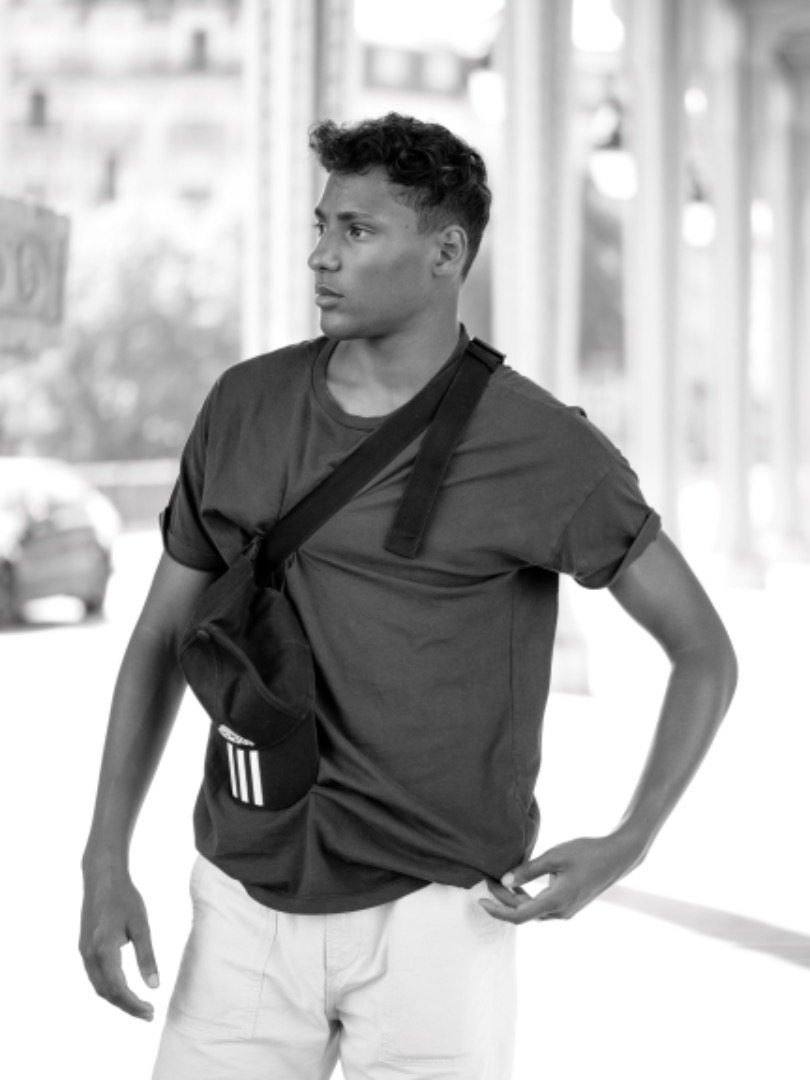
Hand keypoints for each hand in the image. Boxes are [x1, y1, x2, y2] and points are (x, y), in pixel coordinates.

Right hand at [80, 862, 158, 1020]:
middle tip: (149, 1014)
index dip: (134, 1005)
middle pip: (106, 993)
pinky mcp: (84, 948)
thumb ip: (147, 956)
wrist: (102, 878)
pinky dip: (109, 988)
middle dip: (127, 1007)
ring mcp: (84, 952)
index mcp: (104, 950)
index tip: (151, 1012)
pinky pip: (95, 977)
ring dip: (117, 999)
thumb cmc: (125, 898)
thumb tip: (155, 986)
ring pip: (99, 987)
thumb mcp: (141, 925)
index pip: (118, 989)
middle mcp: (89, 955)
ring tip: (139, 1005)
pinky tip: (124, 989)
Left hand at [479, 832, 643, 925]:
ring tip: (501, 880)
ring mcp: (566, 911)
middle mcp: (560, 912)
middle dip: (503, 899)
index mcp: (555, 902)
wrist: (616, 857)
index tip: (481, 900)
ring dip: (515, 899)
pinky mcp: (570, 906)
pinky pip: (543, 907)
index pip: (518, 915)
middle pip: (523, 913)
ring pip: (533, 911)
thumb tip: (505, 880)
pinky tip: (521, 883)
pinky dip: (528, 898)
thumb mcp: (554, 857)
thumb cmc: (587, 853)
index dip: (497, 910)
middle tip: (489, 879)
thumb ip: (529, 870)